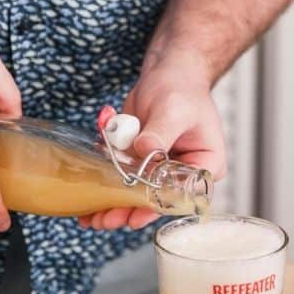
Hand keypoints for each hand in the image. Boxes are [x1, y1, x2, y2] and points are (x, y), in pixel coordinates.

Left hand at [80, 54, 226, 229]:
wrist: (169, 73)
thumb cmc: (182, 89)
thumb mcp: (174, 110)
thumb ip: (160, 133)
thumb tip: (145, 150)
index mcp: (206, 164)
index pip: (185, 194)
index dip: (159, 207)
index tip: (136, 215)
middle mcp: (185, 171)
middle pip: (158, 200)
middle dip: (130, 211)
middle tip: (106, 220)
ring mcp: (162, 168)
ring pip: (138, 194)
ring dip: (114, 205)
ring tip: (93, 217)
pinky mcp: (142, 161)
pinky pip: (125, 178)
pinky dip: (106, 186)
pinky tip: (88, 198)